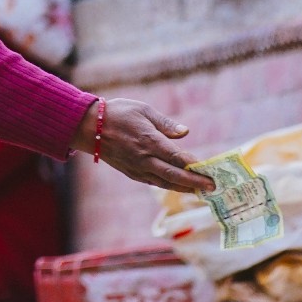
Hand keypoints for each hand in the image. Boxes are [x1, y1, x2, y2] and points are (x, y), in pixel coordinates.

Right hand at [77, 98, 213, 193]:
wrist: (89, 127)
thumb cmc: (118, 113)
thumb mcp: (143, 110)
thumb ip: (166, 123)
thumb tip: (185, 133)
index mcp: (148, 140)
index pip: (176, 156)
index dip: (194, 165)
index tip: (209, 170)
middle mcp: (144, 158)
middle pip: (174, 174)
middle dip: (195, 182)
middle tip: (213, 187)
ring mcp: (137, 168)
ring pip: (165, 182)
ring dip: (184, 188)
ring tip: (202, 191)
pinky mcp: (132, 173)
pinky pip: (154, 182)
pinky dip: (169, 186)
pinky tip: (181, 187)